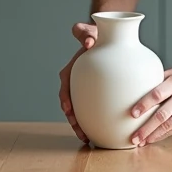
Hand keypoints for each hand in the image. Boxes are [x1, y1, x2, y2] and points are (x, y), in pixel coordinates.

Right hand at [57, 21, 97, 142]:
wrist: (106, 37)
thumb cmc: (95, 34)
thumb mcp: (89, 32)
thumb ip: (84, 33)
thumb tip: (88, 41)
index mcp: (71, 71)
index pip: (65, 88)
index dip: (66, 100)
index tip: (69, 111)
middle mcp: (76, 83)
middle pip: (72, 106)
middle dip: (74, 121)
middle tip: (81, 134)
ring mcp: (85, 90)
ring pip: (81, 112)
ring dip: (82, 126)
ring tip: (88, 139)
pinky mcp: (96, 94)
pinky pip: (94, 109)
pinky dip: (96, 120)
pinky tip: (103, 132)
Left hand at [129, 62, 171, 145]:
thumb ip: (159, 81)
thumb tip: (137, 91)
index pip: (157, 94)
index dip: (144, 105)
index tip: (133, 114)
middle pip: (162, 115)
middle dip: (146, 128)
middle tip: (134, 137)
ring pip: (169, 124)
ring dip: (154, 135)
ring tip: (142, 141)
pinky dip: (166, 134)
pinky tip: (156, 137)